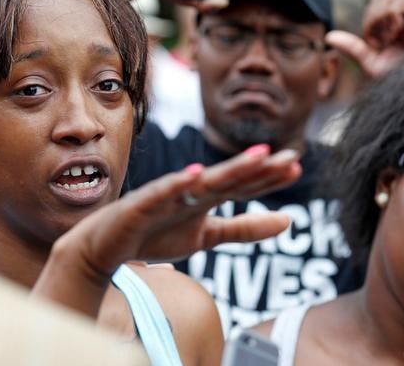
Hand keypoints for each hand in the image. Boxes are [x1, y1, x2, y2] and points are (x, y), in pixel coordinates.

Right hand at [32, 145, 298, 316]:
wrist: (105, 247)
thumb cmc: (155, 235)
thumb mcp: (207, 236)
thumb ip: (245, 228)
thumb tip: (290, 220)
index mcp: (205, 198)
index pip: (242, 185)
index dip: (269, 177)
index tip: (297, 164)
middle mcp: (188, 192)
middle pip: (228, 178)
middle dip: (258, 168)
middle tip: (289, 157)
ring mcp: (164, 196)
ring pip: (200, 182)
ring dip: (229, 170)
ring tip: (256, 157)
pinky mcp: (139, 206)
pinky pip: (159, 194)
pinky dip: (176, 185)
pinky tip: (194, 176)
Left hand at [325, 0, 403, 77]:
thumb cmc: (396, 77)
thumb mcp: (368, 62)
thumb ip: (351, 47)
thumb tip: (327, 36)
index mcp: (391, 24)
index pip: (374, 1)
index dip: (369, 18)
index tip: (372, 41)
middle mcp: (403, 16)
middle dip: (373, 15)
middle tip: (379, 39)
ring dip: (381, 15)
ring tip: (389, 36)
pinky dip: (393, 13)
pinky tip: (397, 30)